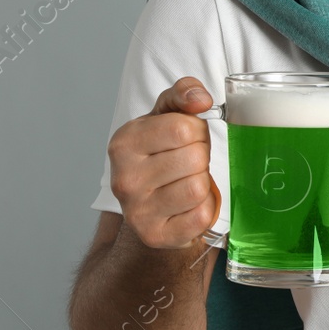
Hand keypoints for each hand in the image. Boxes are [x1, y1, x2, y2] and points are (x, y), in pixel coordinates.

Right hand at [107, 77, 221, 250]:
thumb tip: (202, 99)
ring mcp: (137, 211)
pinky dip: (204, 207)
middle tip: (189, 162)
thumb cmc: (160, 152)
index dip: (197, 130)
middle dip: (202, 156)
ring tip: (187, 180)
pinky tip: (189, 204)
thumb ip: (184, 93)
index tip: (189, 138)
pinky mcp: (155, 236)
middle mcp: (124, 179)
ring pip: (199, 187)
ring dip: (203, 182)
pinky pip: (201, 216)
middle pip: (195, 158)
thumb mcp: (166, 114)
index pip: (183, 128)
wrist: (146, 201)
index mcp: (124, 143)